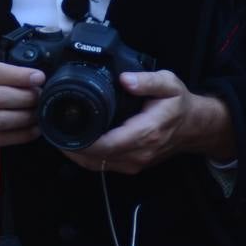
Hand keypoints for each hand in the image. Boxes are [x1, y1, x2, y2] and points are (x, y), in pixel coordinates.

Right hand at [0, 53, 44, 152]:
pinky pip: (1, 138)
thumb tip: (31, 60)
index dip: (19, 76)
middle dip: (26, 97)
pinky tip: (34, 129)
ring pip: (1, 120)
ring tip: (40, 112)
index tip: (39, 77)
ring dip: (26, 117)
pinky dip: (22, 135)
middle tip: (42, 96)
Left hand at [62, 71, 233, 174]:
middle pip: (96, 158)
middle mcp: (139, 153)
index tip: (60, 129)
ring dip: (75, 154)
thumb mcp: (168, 84)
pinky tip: (74, 143)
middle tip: (50, 129)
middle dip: (71, 146)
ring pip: (96, 165)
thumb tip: (125, 79)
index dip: (81, 141)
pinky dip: (86, 157)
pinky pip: (103, 166)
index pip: (107, 144)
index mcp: (145, 133)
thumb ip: (147, 81)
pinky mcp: (132, 165)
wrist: (195, 127)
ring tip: (57, 135)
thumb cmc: (179, 103)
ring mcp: (135, 163)